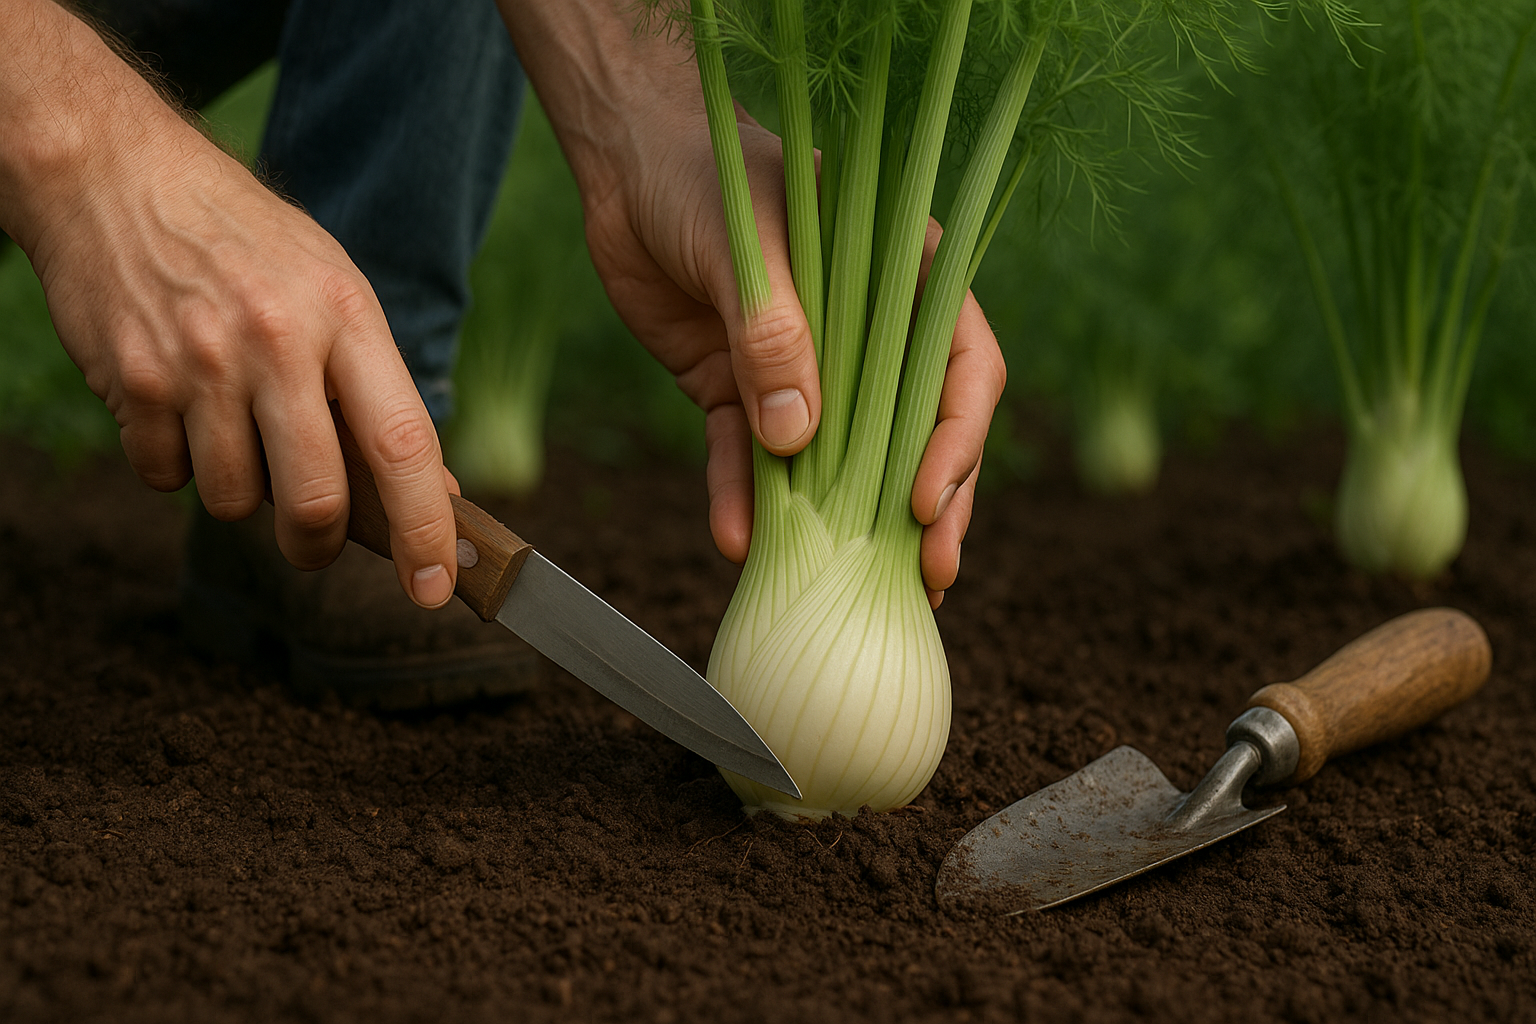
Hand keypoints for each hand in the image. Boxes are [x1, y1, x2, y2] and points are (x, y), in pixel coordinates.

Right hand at [0, 2, 459, 607]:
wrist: (118, 175)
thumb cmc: (247, 242)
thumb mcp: (336, 289)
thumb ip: (379, 388)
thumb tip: (435, 490)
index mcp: (346, 315)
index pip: (403, 445)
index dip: (425, 529)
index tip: (436, 586)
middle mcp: (278, 340)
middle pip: (315, 498)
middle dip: (317, 544)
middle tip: (312, 543)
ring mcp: (201, 363)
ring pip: (234, 500)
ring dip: (238, 491)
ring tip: (232, 427)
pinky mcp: (135, 381)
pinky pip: (165, 477)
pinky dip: (175, 465)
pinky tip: (181, 409)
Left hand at [498, 0, 1003, 607]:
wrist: (624, 166)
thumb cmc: (705, 173)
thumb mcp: (749, 242)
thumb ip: (773, 334)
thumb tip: (797, 439)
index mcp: (902, 278)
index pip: (957, 365)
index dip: (956, 437)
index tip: (926, 500)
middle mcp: (863, 334)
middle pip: (914, 432)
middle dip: (927, 508)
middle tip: (934, 576)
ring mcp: (800, 370)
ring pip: (837, 461)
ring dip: (845, 527)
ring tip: (857, 592)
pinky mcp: (737, 392)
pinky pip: (743, 459)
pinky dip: (742, 500)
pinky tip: (739, 547)